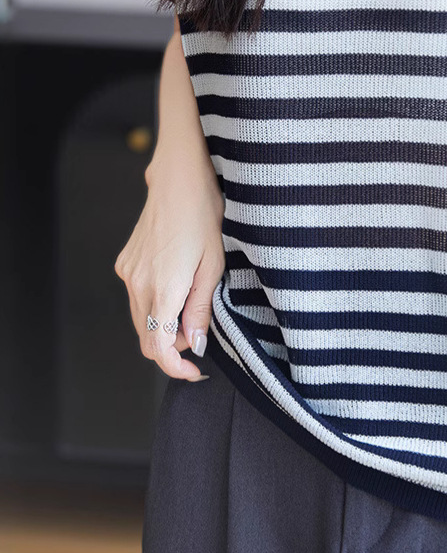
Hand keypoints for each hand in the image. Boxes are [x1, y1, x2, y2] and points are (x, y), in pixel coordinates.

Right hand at [115, 161, 225, 381]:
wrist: (179, 182)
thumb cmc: (203, 217)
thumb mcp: (213, 266)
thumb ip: (200, 310)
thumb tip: (195, 344)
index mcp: (163, 288)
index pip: (158, 347)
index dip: (175, 367)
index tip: (193, 371)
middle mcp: (138, 284)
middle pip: (147, 337)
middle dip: (173, 345)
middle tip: (200, 332)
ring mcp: (128, 273)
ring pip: (140, 319)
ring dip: (163, 324)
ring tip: (192, 305)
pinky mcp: (125, 263)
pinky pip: (136, 297)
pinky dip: (155, 304)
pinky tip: (177, 286)